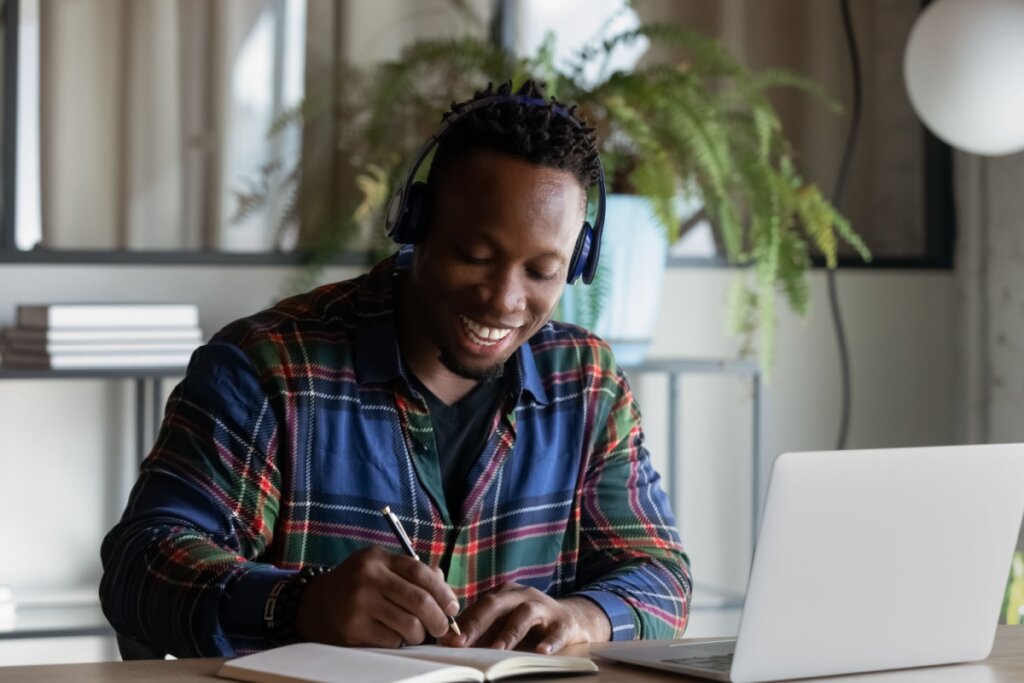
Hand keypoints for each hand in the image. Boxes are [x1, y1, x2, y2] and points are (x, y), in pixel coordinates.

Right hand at [294, 546, 459, 646]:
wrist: (314, 604)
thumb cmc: (357, 586)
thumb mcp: (380, 569)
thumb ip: (412, 574)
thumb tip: (447, 592)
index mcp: (378, 558)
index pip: (420, 572)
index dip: (443, 591)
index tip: (453, 607)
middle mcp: (368, 577)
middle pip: (419, 600)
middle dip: (438, 619)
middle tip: (442, 629)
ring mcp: (358, 603)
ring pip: (408, 625)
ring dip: (419, 635)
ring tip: (415, 634)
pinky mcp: (352, 628)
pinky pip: (391, 640)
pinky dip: (398, 642)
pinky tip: (392, 636)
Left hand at [438, 581, 610, 653]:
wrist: (572, 621)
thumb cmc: (530, 624)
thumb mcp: (505, 624)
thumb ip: (481, 631)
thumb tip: (449, 643)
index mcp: (505, 594)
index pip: (479, 605)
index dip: (463, 623)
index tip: (447, 641)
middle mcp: (523, 595)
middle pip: (496, 603)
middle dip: (477, 624)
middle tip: (461, 643)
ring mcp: (545, 607)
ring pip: (525, 614)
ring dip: (509, 632)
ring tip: (497, 650)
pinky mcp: (565, 623)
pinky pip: (557, 632)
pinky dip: (550, 641)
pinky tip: (541, 652)